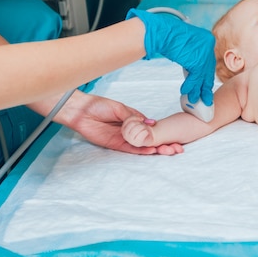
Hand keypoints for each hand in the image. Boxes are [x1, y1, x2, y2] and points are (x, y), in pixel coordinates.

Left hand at [60, 92, 182, 154]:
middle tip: (176, 148)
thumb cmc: (98, 105)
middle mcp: (131, 131)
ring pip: (143, 146)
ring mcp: (124, 138)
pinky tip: (151, 151)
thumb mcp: (120, 109)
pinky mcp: (115, 145)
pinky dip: (141, 151)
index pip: (152, 129)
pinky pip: (131, 149)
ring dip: (155, 149)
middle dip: (164, 144)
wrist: (80, 110)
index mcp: (134, 120)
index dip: (163, 133)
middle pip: (150, 140)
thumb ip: (134, 118)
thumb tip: (150, 123)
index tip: (176, 137)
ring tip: (167, 151)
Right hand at [126, 9, 215, 105]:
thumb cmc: (170, 37)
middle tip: (204, 96)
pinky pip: (196, 77)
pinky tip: (185, 91)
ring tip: (195, 99)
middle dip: (204, 84)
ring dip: (198, 89)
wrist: (163, 32)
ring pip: (203, 75)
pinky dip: (191, 85)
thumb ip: (194, 55)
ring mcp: (205, 52)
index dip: (206, 75)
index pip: (209, 61)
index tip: (205, 84)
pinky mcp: (198, 60)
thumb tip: (194, 71)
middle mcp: (209, 44)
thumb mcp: (187, 45)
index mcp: (208, 39)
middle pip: (208, 69)